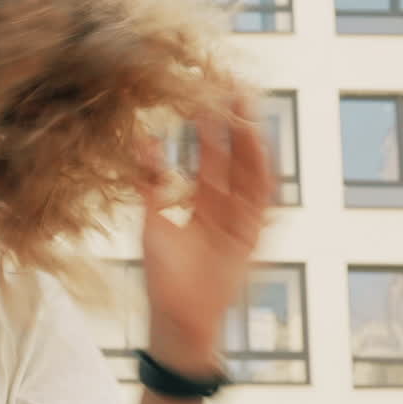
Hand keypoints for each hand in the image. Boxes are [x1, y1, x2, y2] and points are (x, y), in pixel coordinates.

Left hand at [137, 94, 273, 374]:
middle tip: (233, 85)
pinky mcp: (250, 236)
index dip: (211, 128)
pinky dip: (260, 173)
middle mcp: (226, 208)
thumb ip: (150, 182)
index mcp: (201, 204)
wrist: (177, 318)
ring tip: (245, 107)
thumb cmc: (163, 277)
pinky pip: (259, 200)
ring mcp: (241, 220)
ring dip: (250, 140)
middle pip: (235, 157)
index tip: (208, 96)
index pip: (211, 157)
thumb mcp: (152, 221)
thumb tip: (141, 141)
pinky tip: (258, 147)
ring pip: (250, 172)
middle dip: (235, 123)